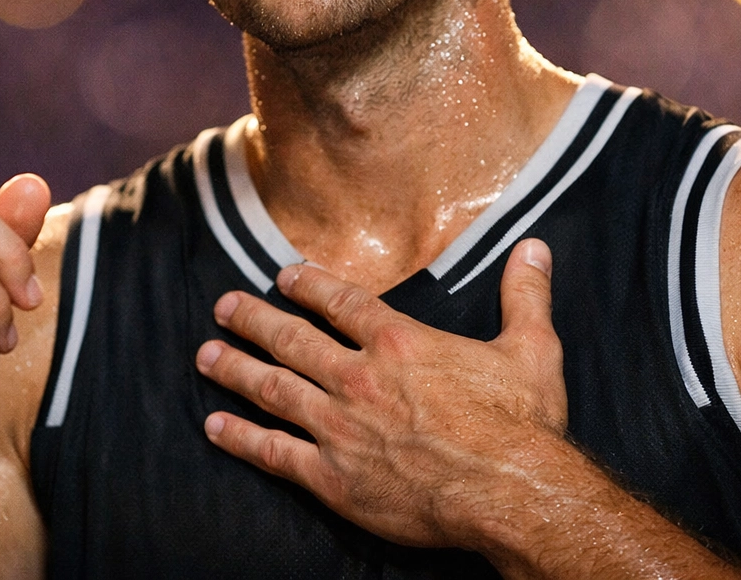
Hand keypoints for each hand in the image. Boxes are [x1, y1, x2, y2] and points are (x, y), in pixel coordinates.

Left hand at [194, 238, 568, 548]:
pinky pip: (274, 452)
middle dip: (252, 319)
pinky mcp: (333, 477)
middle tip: (223, 307)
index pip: (340, 301)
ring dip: (234, 369)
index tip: (283, 276)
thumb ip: (525, 295)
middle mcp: (359, 377)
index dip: (308, 285)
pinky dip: (240, 438)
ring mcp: (340, 427)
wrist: (510, 492)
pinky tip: (215, 427)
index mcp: (399, 342)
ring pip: (272, 389)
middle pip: (291, 340)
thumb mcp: (532, 349)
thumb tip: (534, 249)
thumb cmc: (521, 425)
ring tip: (206, 355)